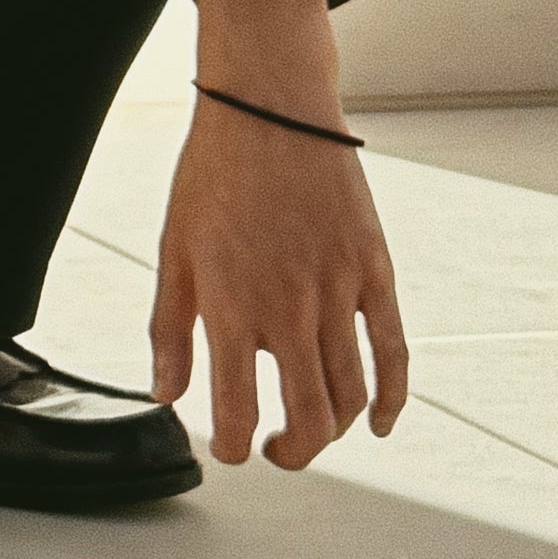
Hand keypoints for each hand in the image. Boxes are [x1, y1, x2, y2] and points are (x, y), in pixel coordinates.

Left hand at [150, 0, 409, 467]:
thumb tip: (164, 394)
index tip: (231, 450)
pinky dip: (392, 399)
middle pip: (306, 418)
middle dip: (292, 452)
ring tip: (312, 431)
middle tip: (277, 450)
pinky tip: (378, 423)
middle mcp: (287, 307)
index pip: (235, 412)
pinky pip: (392, 351)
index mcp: (230, 306)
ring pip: (350, 394)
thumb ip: (169, 329)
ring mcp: (337, 291)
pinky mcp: (373, 271)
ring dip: (333, 429)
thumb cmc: (214, 173)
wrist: (269, 107)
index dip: (232, 448)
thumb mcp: (174, 250)